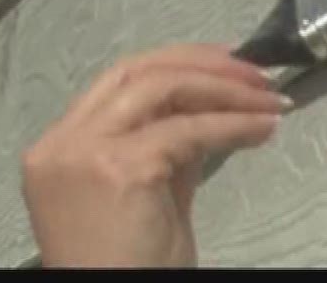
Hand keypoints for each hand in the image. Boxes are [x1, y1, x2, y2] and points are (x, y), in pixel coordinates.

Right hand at [21, 44, 289, 266]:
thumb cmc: (127, 267)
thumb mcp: (146, 198)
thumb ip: (167, 151)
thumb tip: (208, 113)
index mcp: (58, 146)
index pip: (119, 82)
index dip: (176, 64)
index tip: (225, 64)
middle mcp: (62, 141)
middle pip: (136, 71)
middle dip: (203, 64)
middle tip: (255, 74)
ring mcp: (85, 151)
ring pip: (161, 87)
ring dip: (223, 87)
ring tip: (267, 99)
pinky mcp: (120, 167)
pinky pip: (188, 130)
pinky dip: (232, 123)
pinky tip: (261, 129)